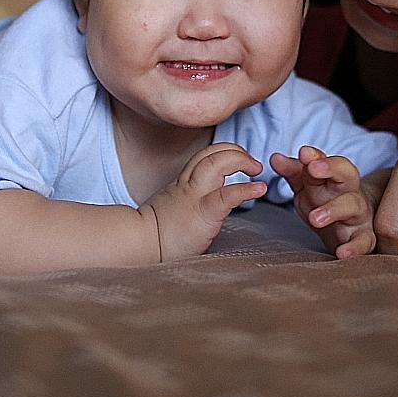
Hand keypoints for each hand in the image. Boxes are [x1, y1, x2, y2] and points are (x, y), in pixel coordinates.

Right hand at [141, 143, 267, 260]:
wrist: (138, 244)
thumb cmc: (154, 235)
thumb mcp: (170, 209)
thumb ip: (185, 203)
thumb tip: (201, 208)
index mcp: (181, 184)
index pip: (203, 156)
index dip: (224, 153)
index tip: (239, 160)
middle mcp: (188, 185)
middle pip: (211, 153)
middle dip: (235, 152)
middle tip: (252, 164)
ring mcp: (194, 197)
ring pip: (216, 163)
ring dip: (240, 160)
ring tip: (256, 169)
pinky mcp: (202, 213)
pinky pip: (226, 194)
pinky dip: (246, 189)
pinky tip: (259, 189)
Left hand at [269, 145, 374, 259]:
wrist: (352, 228)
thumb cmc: (326, 201)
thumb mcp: (308, 186)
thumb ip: (293, 172)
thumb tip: (274, 157)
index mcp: (335, 177)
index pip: (328, 160)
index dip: (317, 157)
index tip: (304, 153)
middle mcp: (349, 191)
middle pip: (346, 174)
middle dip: (330, 169)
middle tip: (312, 169)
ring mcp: (358, 214)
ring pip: (352, 205)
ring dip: (333, 210)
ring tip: (315, 219)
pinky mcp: (363, 237)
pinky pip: (363, 242)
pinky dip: (354, 248)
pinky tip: (342, 253)